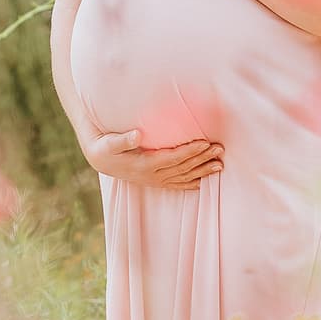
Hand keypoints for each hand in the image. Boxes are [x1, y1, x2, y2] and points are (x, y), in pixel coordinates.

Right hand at [82, 127, 223, 187]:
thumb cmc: (105, 148)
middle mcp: (152, 175)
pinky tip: (202, 183)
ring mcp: (154, 180)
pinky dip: (190, 184)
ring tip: (219, 165)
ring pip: (183, 177)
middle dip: (202, 158)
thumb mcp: (109, 143)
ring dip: (202, 171)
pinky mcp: (154, 182)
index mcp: (145, 164)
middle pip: (183, 167)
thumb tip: (137, 134)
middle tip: (220, 149)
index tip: (205, 142)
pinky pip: (175, 185)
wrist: (100, 161)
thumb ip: (123, 140)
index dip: (190, 151)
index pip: (173, 157)